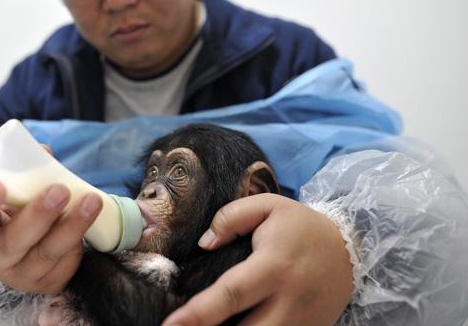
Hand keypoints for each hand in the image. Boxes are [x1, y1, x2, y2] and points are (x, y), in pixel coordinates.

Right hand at [0, 161, 102, 293]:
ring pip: (47, 252)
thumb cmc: (25, 216)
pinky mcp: (50, 283)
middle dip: (38, 215)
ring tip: (91, 201)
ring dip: (72, 225)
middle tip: (58, 191)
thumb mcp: (21, 196)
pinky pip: (67, 261)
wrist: (41, 251)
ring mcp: (24, 274)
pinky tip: (92, 220)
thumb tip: (43, 152)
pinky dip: (80, 238)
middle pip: (14, 240)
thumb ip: (29, 174)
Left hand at [162, 194, 352, 325]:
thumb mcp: (268, 206)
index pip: (230, 293)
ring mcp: (302, 322)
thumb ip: (231, 217)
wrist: (349, 249)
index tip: (171, 325)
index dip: (198, 314)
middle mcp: (289, 300)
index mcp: (274, 266)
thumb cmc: (301, 226)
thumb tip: (204, 243)